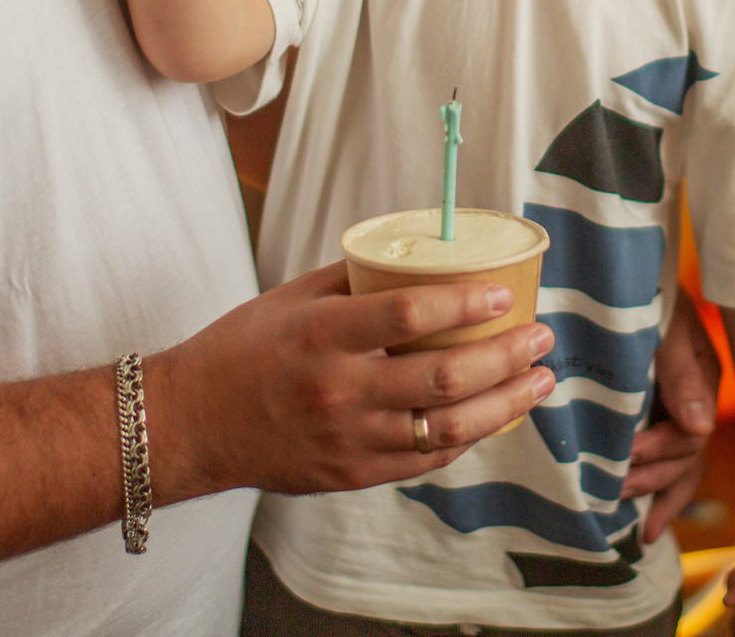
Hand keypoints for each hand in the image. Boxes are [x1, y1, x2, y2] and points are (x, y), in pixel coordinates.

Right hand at [143, 263, 554, 503]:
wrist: (192, 423)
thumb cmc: (241, 350)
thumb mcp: (291, 299)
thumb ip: (354, 282)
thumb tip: (418, 259)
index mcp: (323, 336)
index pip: (409, 316)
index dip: (465, 305)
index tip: (504, 296)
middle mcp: (339, 391)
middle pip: (443, 377)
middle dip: (506, 357)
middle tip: (541, 338)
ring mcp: (348, 440)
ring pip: (446, 428)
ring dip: (504, 404)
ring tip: (538, 382)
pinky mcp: (351, 475)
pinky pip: (424, 460)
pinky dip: (465, 438)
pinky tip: (492, 417)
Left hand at [623, 303, 720, 541]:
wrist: (626, 272)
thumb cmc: (648, 295)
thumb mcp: (667, 327)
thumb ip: (683, 373)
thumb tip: (701, 427)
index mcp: (701, 378)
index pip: (692, 432)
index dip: (662, 449)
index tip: (629, 453)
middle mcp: (695, 399)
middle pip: (688, 455)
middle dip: (655, 475)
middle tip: (617, 487)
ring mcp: (679, 409)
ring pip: (683, 465)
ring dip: (657, 490)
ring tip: (627, 510)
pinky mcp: (660, 414)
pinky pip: (671, 463)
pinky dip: (662, 493)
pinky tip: (647, 523)